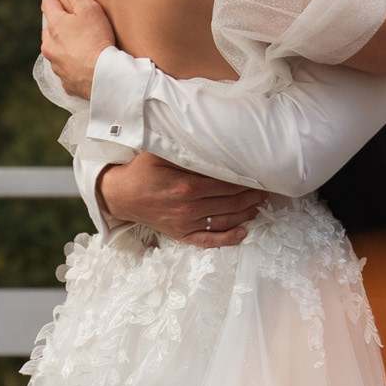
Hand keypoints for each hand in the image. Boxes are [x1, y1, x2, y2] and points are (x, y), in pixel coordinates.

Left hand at [40, 0, 115, 95]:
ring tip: (82, 47)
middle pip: (50, 29)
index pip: (47, 3)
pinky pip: (66, 70)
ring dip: (65, 47)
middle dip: (59, 24)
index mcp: (54, 25)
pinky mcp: (65, 82)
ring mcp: (56, 65)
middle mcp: (49, 46)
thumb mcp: (89, 9)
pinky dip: (73, 66)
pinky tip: (85, 66)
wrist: (104, 76)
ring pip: (56, 51)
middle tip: (76, 23)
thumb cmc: (97, 39)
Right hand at [97, 153, 265, 248]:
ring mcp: (186, 224)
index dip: (244, 181)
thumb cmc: (141, 171)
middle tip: (265, 190)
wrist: (120, 196)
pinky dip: (228, 238)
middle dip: (250, 196)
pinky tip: (243, 232)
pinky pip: (209, 240)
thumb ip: (186, 151)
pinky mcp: (181, 234)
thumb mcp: (160, 154)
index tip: (258, 175)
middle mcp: (189, 208)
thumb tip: (211, 145)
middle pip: (230, 202)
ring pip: (225, 221)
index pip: (225, 184)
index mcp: (187, 186)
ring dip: (246, 214)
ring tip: (259, 205)